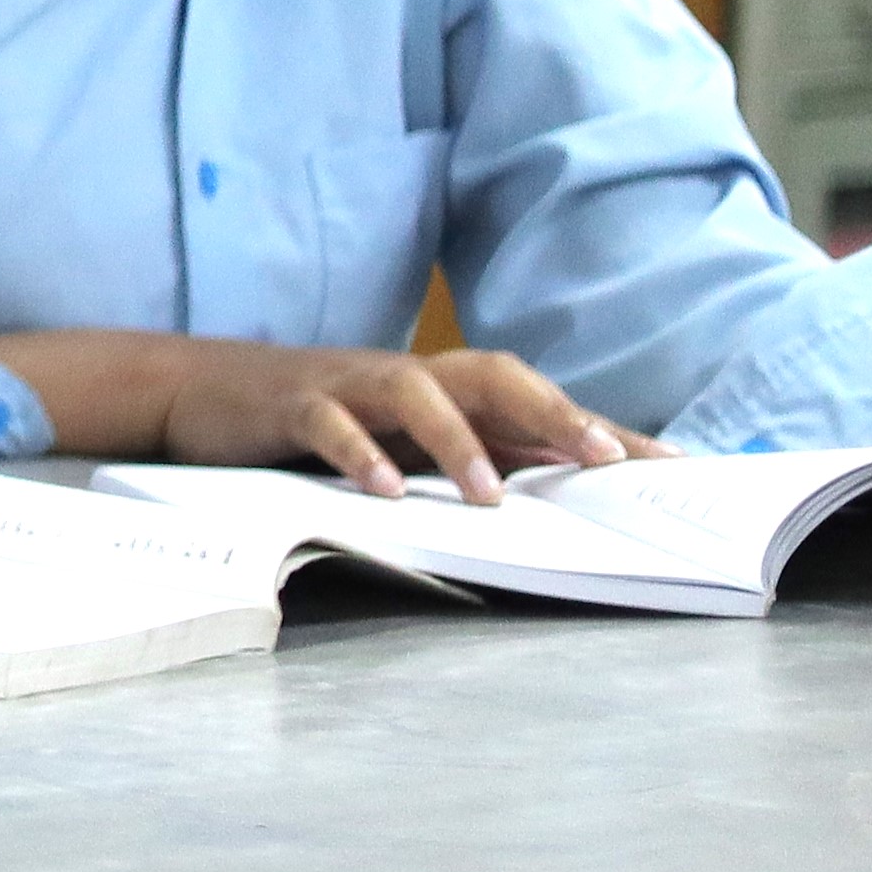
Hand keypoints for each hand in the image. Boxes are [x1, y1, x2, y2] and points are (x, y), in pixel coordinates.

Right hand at [155, 340, 628, 505]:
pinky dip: (361, 453)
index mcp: (442, 389)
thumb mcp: (400, 440)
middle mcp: (408, 377)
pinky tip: (384, 491)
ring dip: (459, 441)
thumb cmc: (318, 422)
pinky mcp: (293, 401)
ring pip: (417, 392)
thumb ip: (471, 453)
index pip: (539, 402)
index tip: (671, 466)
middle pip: (496, 376)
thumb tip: (565, 485)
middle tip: (604, 459)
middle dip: (554, 413)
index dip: (604, 429)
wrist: (199, 388)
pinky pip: (332, 422)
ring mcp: (350, 384)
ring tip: (491, 495)